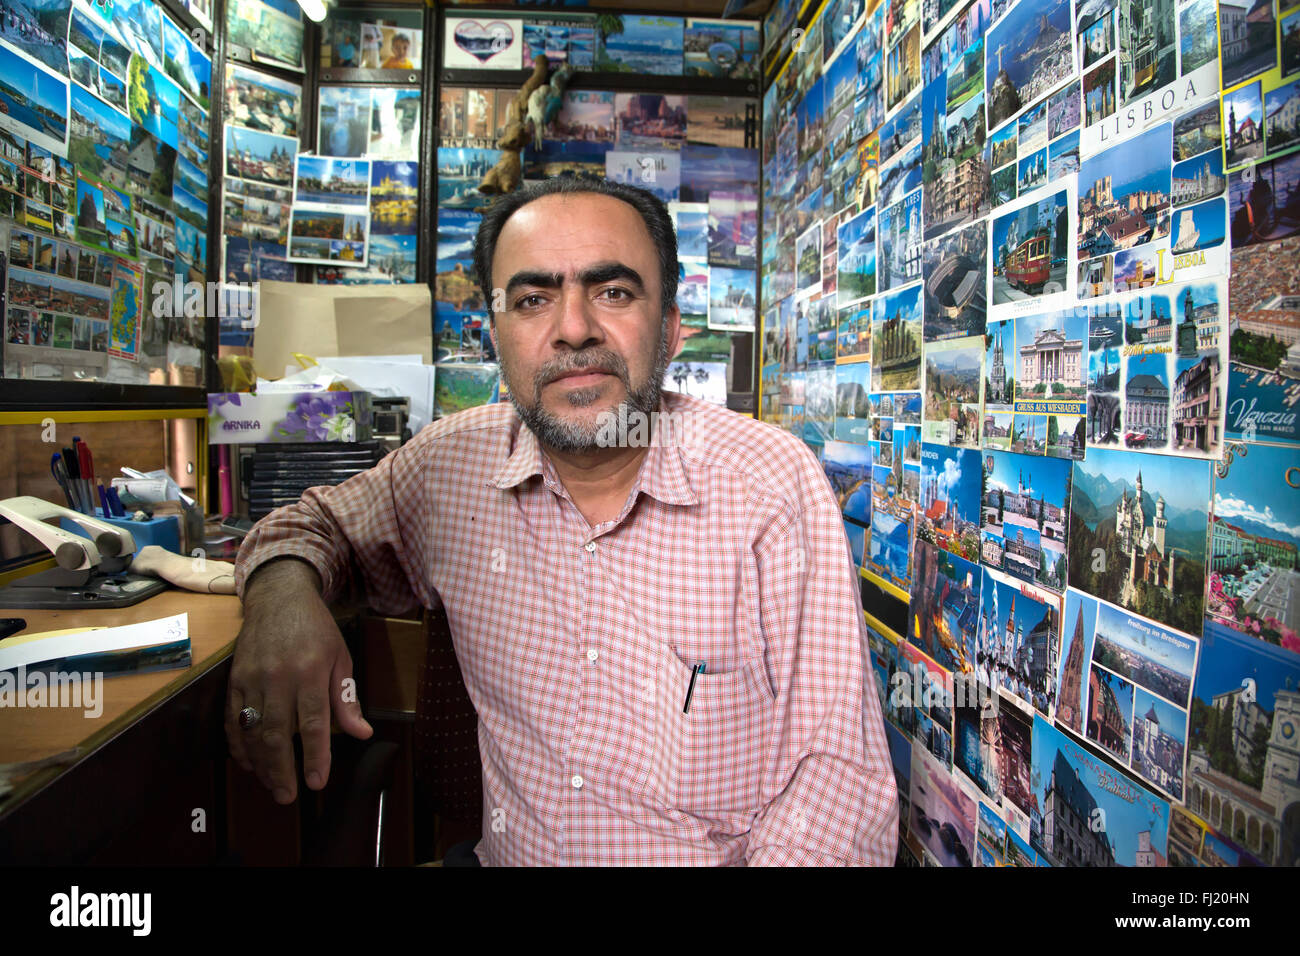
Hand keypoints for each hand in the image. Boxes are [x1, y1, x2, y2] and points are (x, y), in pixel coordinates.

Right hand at [226, 559, 372, 803]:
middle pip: (277, 734)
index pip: (313, 723)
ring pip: (252, 731)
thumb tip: (362, 733)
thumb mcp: (340, 658)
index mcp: (310, 671)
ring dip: (260, 764)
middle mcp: (279, 677)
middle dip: (282, 770)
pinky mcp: (234, 680)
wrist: (279, 598)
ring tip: (271, 785)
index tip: (316, 782)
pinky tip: (248, 763)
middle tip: (288, 796)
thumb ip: (346, 699)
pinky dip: (238, 745)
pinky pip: (232, 719)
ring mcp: (252, 679)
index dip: (315, 756)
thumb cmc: (316, 629)